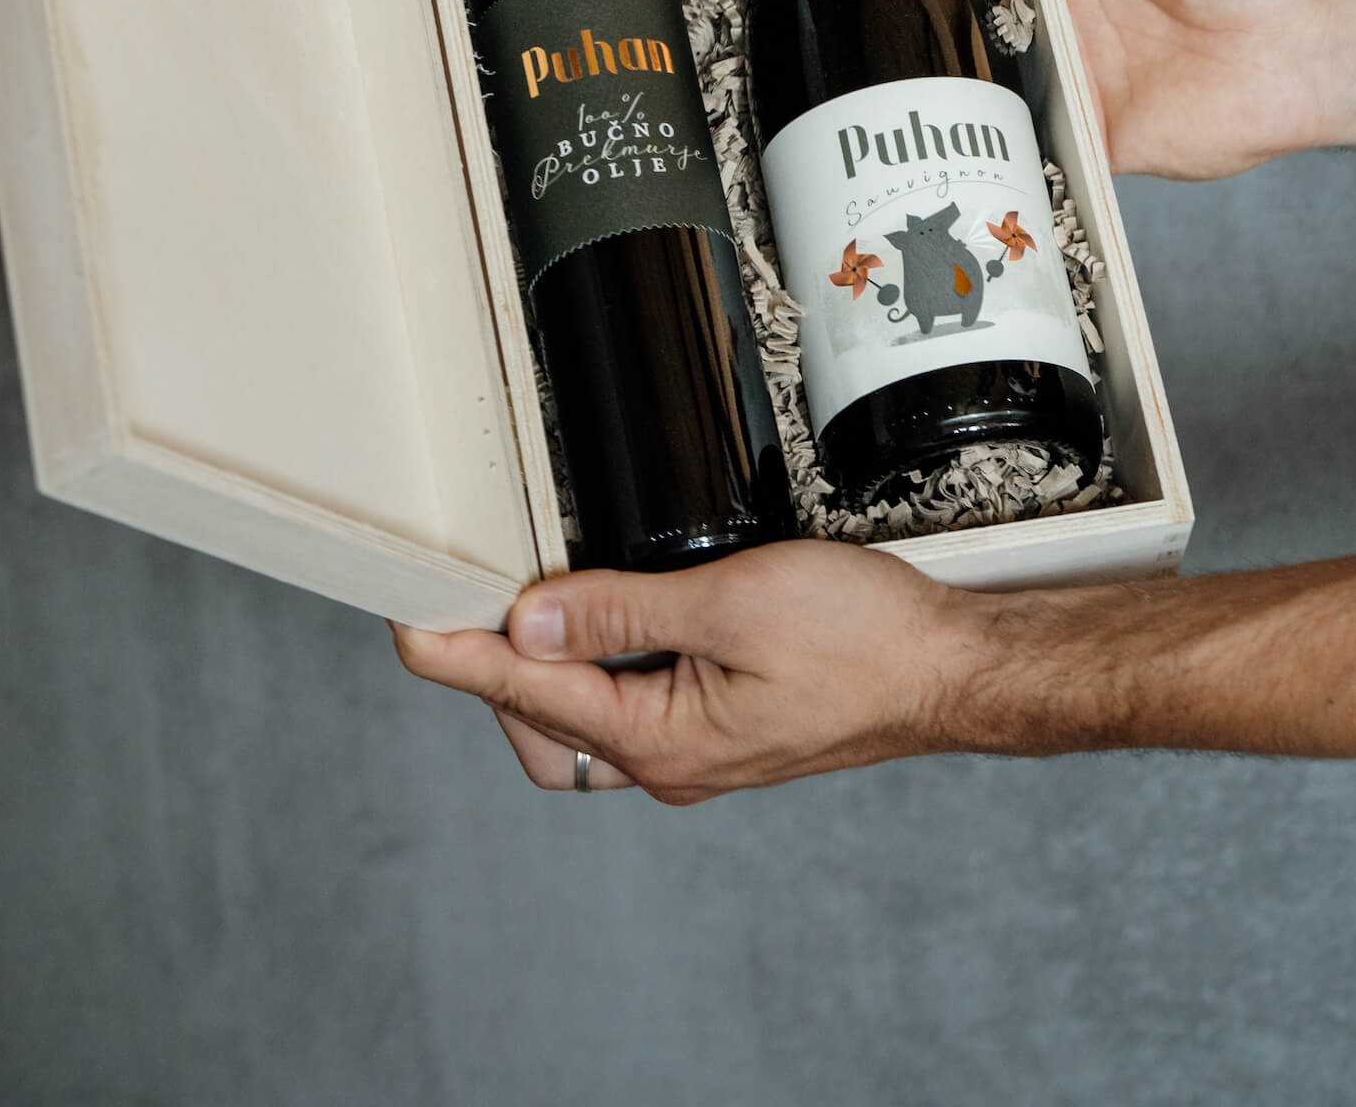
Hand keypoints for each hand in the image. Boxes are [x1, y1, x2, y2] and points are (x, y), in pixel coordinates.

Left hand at [392, 543, 999, 803]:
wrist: (949, 666)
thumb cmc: (864, 640)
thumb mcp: (728, 601)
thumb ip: (619, 610)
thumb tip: (529, 622)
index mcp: (662, 742)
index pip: (527, 696)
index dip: (457, 654)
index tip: (405, 626)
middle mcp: (670, 760)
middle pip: (542, 725)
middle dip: (498, 668)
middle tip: (475, 594)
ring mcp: (697, 746)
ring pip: (586, 716)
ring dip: (552, 663)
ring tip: (538, 595)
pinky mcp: (721, 722)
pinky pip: (633, 700)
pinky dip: (603, 659)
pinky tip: (610, 612)